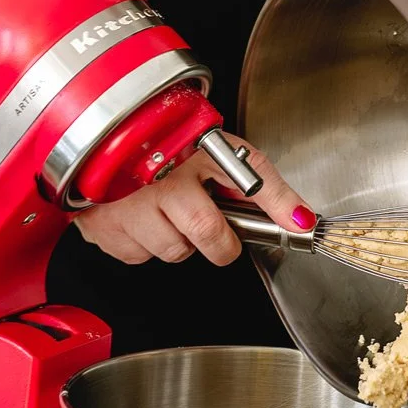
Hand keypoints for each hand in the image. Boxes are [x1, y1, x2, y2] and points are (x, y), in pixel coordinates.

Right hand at [75, 142, 314, 266]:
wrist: (105, 151)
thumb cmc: (167, 154)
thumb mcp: (220, 158)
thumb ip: (265, 189)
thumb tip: (302, 220)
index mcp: (198, 154)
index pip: (249, 181)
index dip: (273, 202)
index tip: (299, 224)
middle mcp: (162, 179)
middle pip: (205, 232)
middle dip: (218, 243)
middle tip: (211, 226)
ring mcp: (130, 205)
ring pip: (172, 251)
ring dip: (176, 241)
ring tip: (168, 213)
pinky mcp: (107, 229)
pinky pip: (140, 256)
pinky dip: (146, 245)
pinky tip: (144, 221)